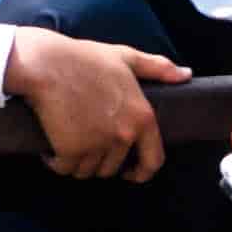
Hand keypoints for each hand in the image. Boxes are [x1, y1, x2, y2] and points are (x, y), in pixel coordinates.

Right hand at [9, 28, 182, 181]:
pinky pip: (65, 168)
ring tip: (67, 141)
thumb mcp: (126, 57)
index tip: (130, 173)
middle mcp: (123, 136)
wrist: (46, 65)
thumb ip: (158, 68)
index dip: (142, 172)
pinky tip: (51, 149)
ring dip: (77, 162)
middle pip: (112, 168)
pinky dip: (56, 162)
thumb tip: (185, 74)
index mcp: (142, 118)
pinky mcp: (70, 151)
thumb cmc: (85, 58)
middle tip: (85, 143)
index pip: (153, 161)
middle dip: (99, 161)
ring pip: (88, 171)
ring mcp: (97, 145)